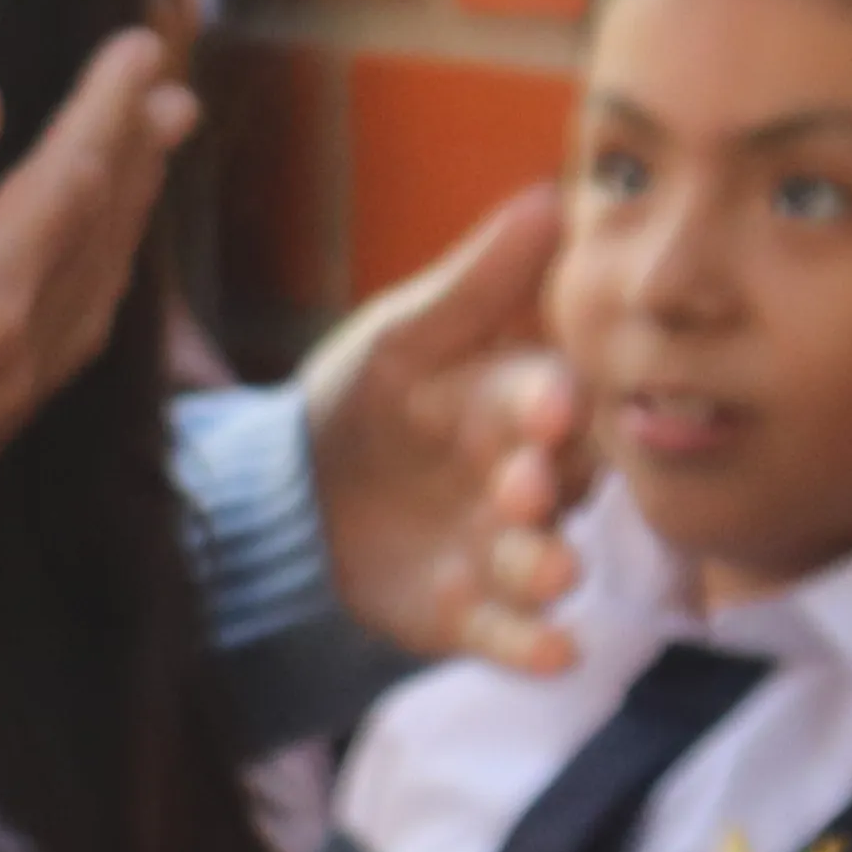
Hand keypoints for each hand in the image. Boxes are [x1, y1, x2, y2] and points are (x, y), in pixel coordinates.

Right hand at [0, 28, 194, 612]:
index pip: (72, 181)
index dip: (108, 108)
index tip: (139, 44)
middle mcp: (21, 355)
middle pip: (99, 236)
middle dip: (135, 157)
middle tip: (173, 92)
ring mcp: (6, 405)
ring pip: (95, 294)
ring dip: (125, 223)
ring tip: (147, 174)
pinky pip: (72, 341)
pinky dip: (95, 287)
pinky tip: (79, 289)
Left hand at [294, 186, 588, 672]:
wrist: (293, 497)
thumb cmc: (362, 397)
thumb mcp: (403, 337)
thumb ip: (474, 283)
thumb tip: (548, 197)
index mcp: (512, 400)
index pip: (549, 396)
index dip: (550, 401)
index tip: (548, 403)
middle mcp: (526, 477)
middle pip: (558, 482)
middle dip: (547, 484)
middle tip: (526, 486)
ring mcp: (503, 550)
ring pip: (545, 560)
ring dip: (551, 566)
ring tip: (554, 571)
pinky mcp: (472, 615)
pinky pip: (510, 634)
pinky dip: (532, 646)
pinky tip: (554, 654)